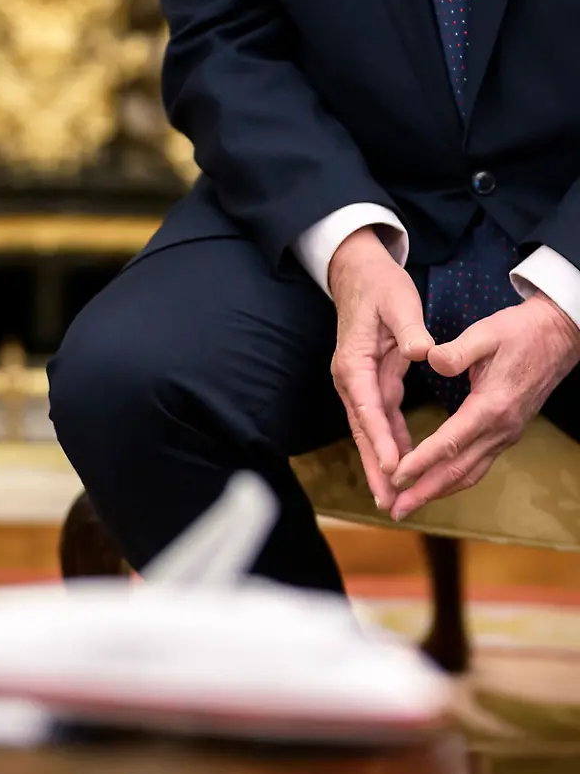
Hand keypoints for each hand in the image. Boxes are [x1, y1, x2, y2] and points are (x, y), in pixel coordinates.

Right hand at [328, 228, 435, 510]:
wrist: (358, 272)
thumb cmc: (379, 285)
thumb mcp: (398, 302)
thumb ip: (410, 329)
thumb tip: (423, 352)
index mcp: (354, 362)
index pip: (369, 407)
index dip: (381, 439)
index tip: (392, 468)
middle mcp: (350, 378)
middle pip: (363, 429)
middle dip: (375, 467)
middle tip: (388, 501)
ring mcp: (359, 382)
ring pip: (371, 429)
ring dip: (382, 463)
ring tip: (394, 497)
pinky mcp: (370, 382)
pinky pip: (381, 419)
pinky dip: (390, 443)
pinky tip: (402, 465)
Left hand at [388, 292, 579, 520]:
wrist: (558, 338)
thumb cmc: (520, 332)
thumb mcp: (486, 333)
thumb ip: (456, 351)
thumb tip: (430, 360)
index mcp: (492, 406)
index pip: (450, 442)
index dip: (421, 462)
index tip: (396, 477)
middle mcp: (500, 429)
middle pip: (458, 470)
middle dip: (424, 492)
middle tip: (394, 509)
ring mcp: (506, 434)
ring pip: (469, 473)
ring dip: (437, 491)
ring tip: (408, 504)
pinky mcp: (506, 433)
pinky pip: (478, 465)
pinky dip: (454, 479)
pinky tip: (436, 483)